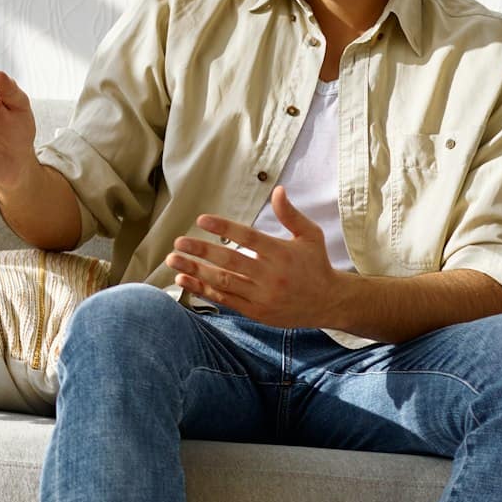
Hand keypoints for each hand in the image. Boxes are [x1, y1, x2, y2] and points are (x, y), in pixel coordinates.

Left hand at [166, 187, 342, 328]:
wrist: (328, 303)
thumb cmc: (316, 264)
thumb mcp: (310, 235)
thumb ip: (290, 214)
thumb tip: (278, 190)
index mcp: (281, 253)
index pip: (248, 238)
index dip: (224, 228)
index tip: (201, 219)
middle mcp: (270, 275)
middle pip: (230, 261)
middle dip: (201, 251)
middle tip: (178, 242)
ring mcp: (262, 296)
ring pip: (223, 282)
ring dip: (195, 272)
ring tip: (173, 261)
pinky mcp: (256, 311)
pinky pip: (225, 300)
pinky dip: (203, 291)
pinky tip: (184, 281)